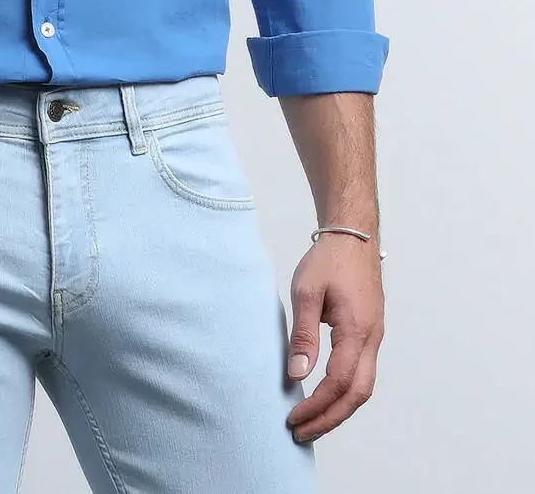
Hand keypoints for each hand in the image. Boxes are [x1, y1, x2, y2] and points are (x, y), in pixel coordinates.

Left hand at [284, 233, 383, 443]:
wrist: (354, 235)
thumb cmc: (329, 259)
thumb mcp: (307, 291)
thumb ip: (303, 335)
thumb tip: (296, 374)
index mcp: (357, 330)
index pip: (339, 383)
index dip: (317, 406)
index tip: (294, 418)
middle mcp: (372, 339)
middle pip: (357, 395)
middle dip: (330, 418)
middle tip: (301, 433)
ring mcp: (374, 336)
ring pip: (363, 387)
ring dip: (338, 408)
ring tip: (311, 421)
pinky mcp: (370, 332)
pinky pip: (362, 372)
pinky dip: (344, 392)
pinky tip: (324, 395)